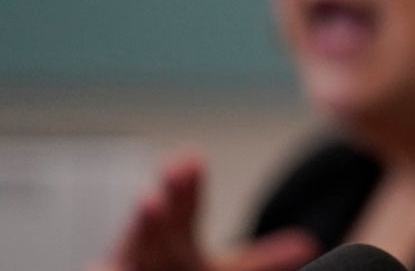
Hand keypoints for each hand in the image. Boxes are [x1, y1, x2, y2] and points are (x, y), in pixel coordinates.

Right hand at [91, 151, 318, 270]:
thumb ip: (263, 260)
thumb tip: (308, 243)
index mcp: (177, 249)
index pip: (184, 214)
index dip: (188, 189)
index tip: (193, 157)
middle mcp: (148, 258)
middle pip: (157, 228)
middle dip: (169, 195)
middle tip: (177, 166)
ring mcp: (130, 268)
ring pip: (132, 252)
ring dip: (140, 228)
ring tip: (149, 200)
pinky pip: (113, 270)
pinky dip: (109, 267)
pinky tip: (103, 262)